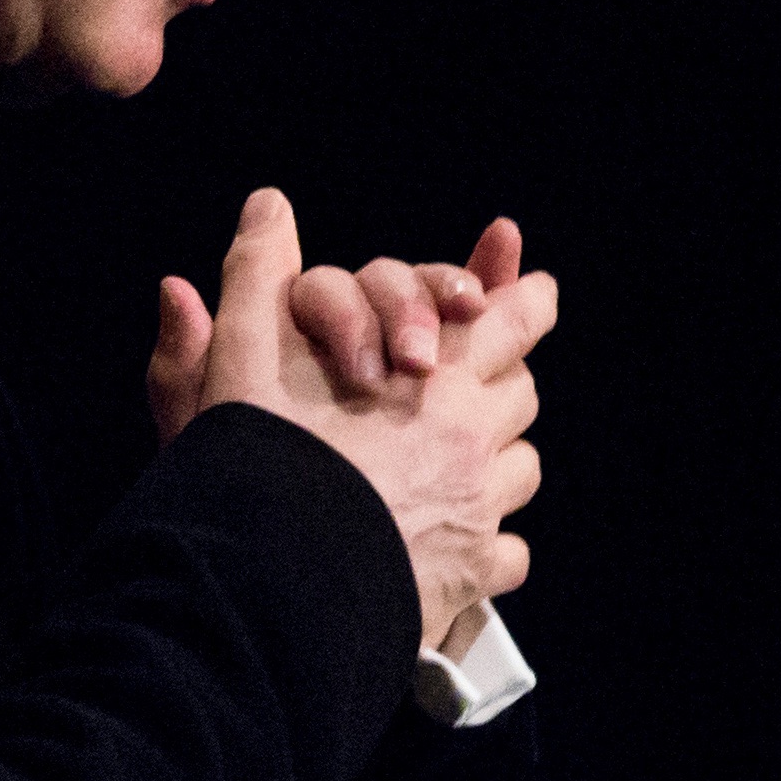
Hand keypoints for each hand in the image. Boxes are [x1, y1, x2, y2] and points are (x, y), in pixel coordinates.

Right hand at [157, 189, 552, 650]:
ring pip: (521, 469)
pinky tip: (455, 542)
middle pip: (521, 392)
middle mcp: (472, 440)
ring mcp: (477, 512)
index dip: (523, 299)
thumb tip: (269, 202)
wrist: (271, 578)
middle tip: (491, 371)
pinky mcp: (470, 577)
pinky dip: (491, 543)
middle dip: (505, 376)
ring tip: (463, 459)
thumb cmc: (260, 458)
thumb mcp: (243, 349)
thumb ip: (258, 272)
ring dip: (500, 456)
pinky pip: (508, 553)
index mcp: (436, 375)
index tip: (537, 289)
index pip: (509, 319)